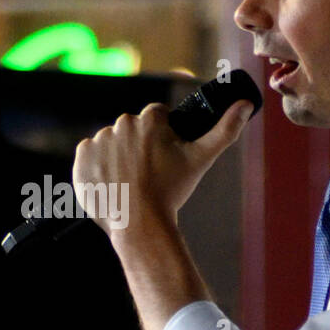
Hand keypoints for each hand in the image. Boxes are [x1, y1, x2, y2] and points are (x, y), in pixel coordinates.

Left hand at [71, 99, 255, 237]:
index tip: (164, 158)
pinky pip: (90, 156)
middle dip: (140, 147)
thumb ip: (226, 129)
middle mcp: (120, 124)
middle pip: (132, 130)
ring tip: (131, 182)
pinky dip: (98, 168)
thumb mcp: (202, 158)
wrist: (139, 224)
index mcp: (148, 119)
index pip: (156, 118)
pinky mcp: (82, 160)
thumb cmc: (171, 191)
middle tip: (149, 174)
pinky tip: (113, 183)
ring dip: (119, 157)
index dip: (162, 138)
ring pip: (113, 143)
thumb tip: (247, 104)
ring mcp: (99, 142)